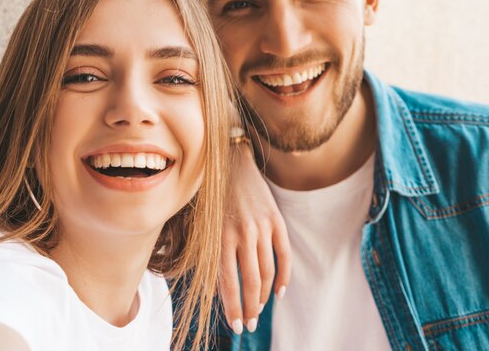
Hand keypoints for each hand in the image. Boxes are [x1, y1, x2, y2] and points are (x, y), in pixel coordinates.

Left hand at [220, 143, 290, 333]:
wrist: (231, 162)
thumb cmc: (212, 198)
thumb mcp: (204, 225)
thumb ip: (209, 255)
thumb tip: (216, 290)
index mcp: (220, 235)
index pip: (228, 281)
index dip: (232, 307)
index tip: (235, 326)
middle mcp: (242, 233)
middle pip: (250, 280)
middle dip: (250, 308)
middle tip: (249, 325)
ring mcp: (261, 226)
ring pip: (267, 271)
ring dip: (264, 296)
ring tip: (260, 311)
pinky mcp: (276, 220)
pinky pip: (284, 254)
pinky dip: (284, 276)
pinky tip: (280, 292)